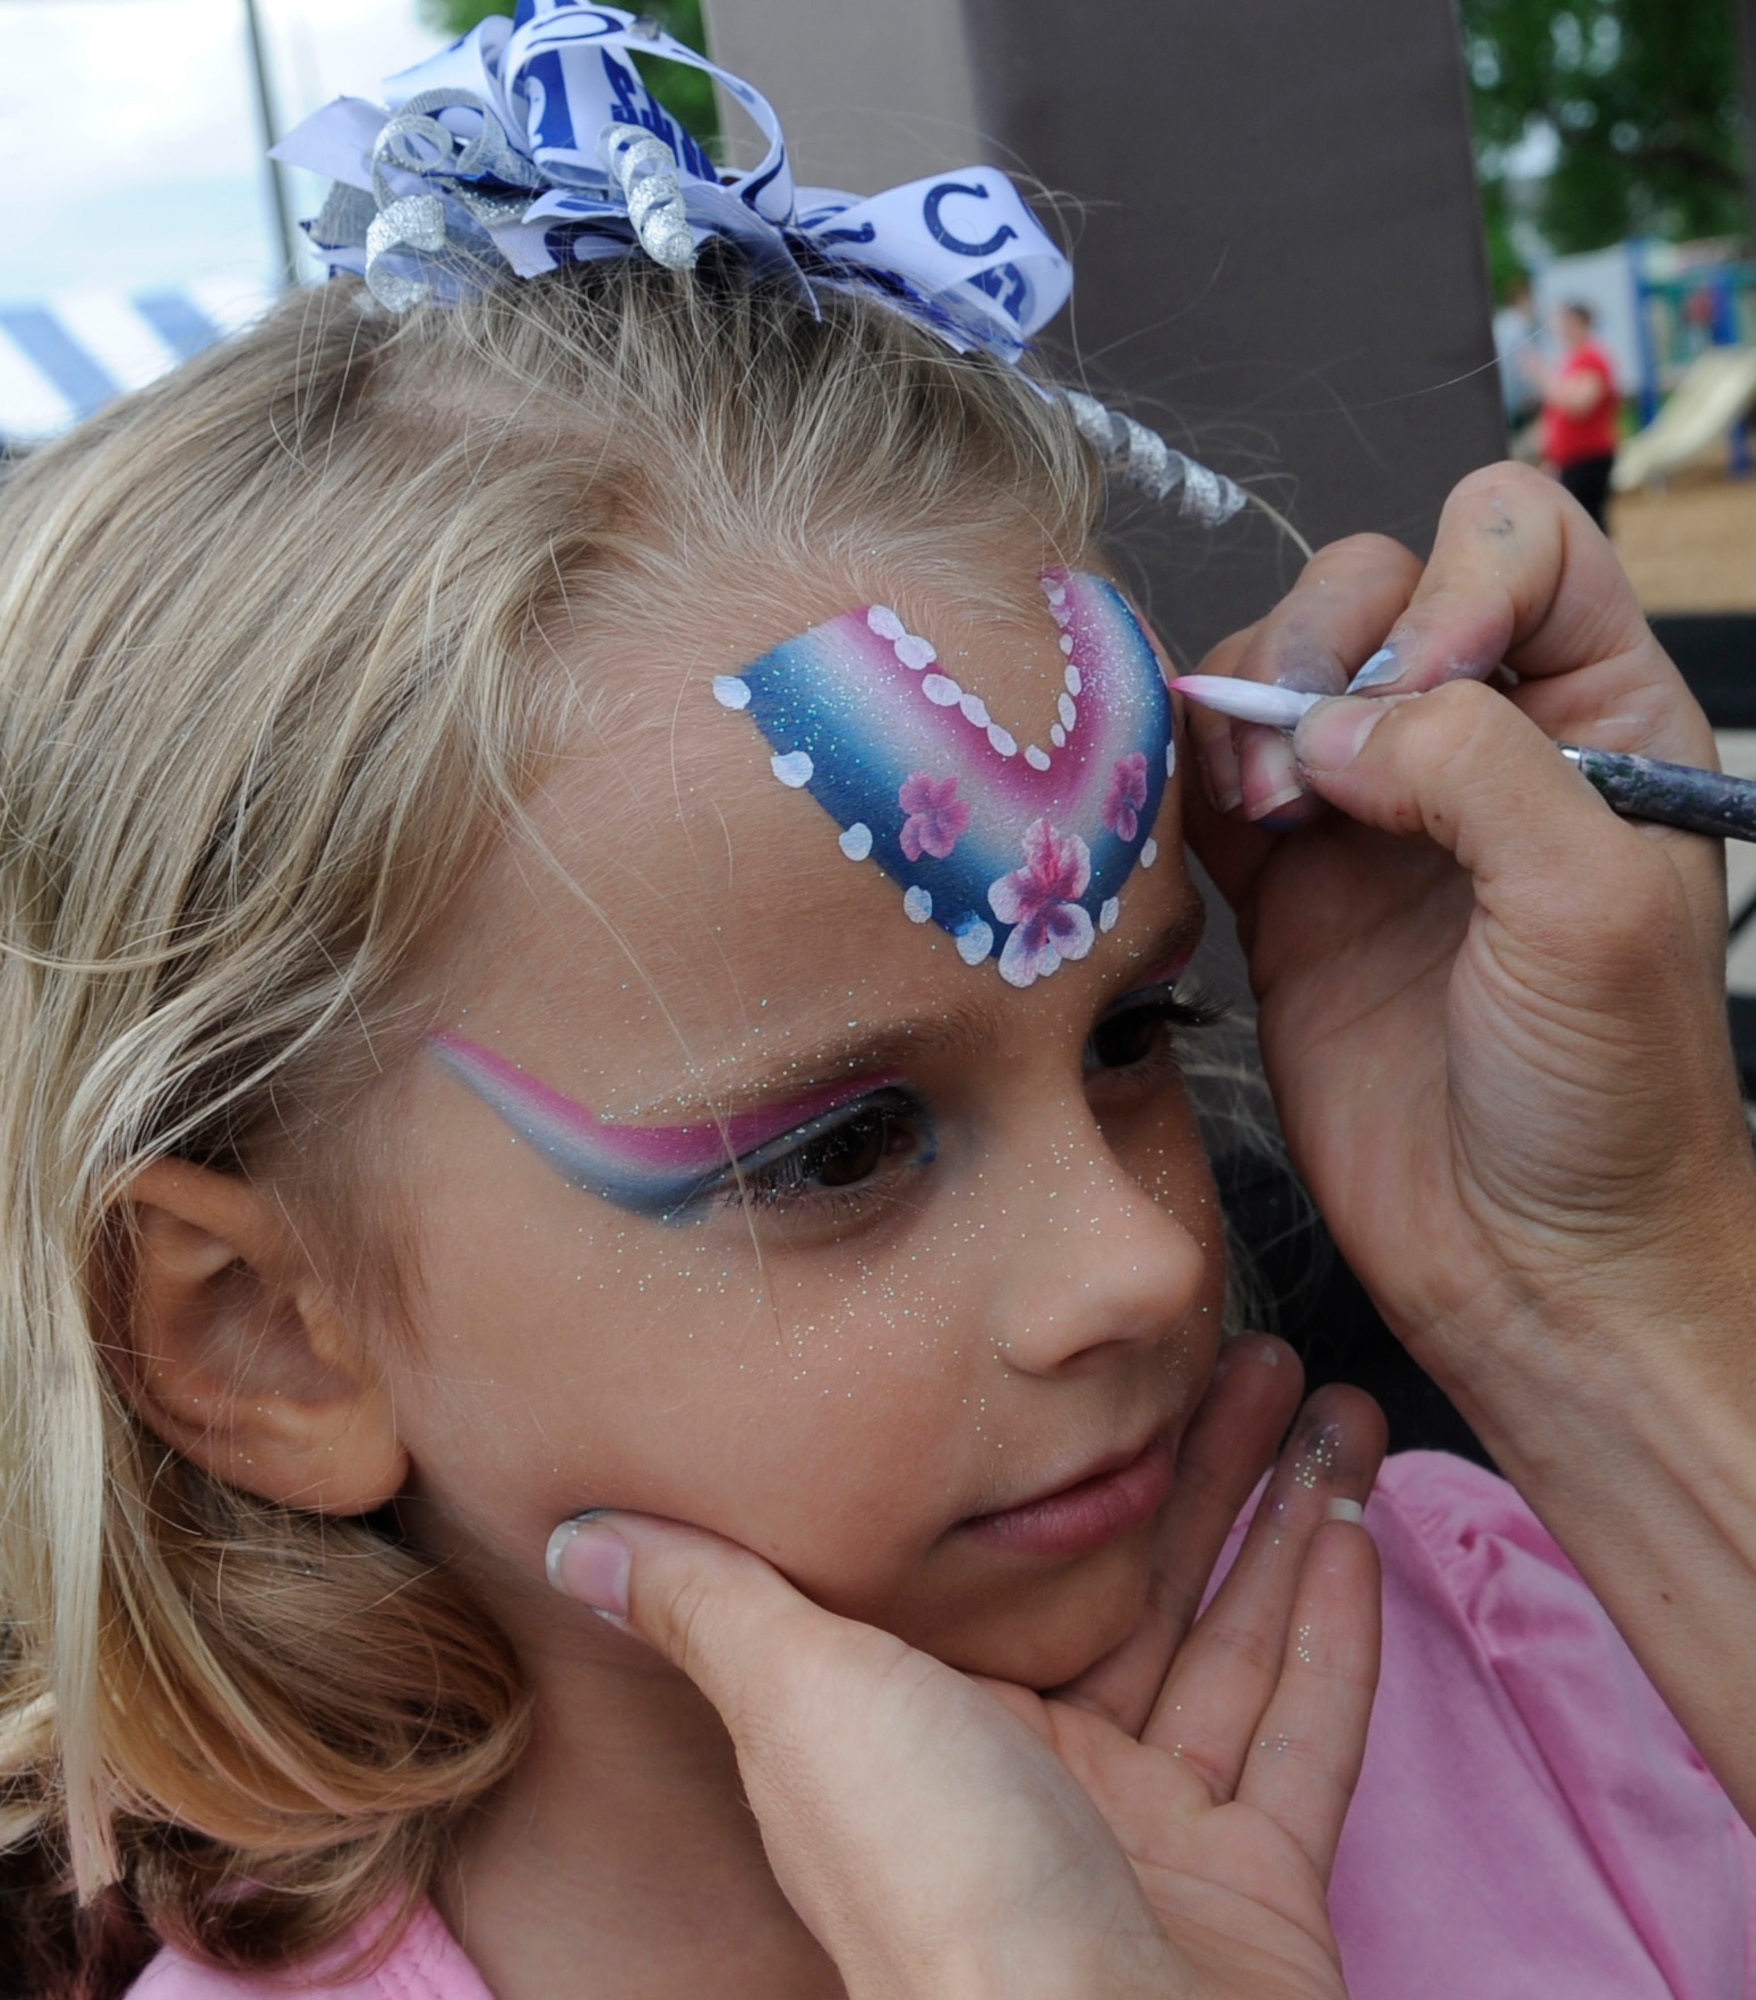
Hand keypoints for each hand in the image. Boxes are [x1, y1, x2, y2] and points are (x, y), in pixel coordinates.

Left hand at [547, 1347, 1383, 1999]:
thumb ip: (708, 1606)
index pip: (1008, 1564)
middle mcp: (1035, 1778)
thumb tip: (577, 1534)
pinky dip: (1334, 1637)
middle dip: (1200, 1464)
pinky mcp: (1256, 1892)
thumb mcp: (802, 1701)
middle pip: (1138, 1585)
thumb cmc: (937, 1885)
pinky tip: (1360, 1535)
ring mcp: (1151, 1838)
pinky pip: (1305, 1737)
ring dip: (1285, 1522)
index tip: (1114, 1369)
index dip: (1067, 1465)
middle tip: (1262, 1350)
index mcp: (923, 1729)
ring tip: (1337, 1404)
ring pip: (1229, 1641)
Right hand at [1180, 461, 1755, 1818]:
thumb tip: (1332, 725)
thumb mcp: (1590, 907)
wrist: (1528, 1267)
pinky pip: (1208, 786)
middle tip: (1312, 769)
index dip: (1458, 583)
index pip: (1519, 543)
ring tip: (1255, 813)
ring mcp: (1371, 821)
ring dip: (1242, 712)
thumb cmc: (1607, 1103)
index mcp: (1598, 719)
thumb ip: (1479, 764)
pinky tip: (1194, 822)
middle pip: (1373, 587)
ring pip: (1273, 674)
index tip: (1424, 684)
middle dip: (1322, 643)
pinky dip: (1180, 780)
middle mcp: (1480, 748)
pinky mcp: (1282, 899)